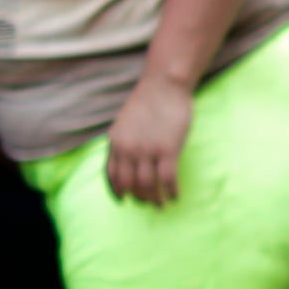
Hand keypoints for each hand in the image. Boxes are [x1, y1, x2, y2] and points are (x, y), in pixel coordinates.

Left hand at [104, 74, 198, 208]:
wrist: (165, 84)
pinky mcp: (168, 149)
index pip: (112, 175)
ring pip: (148, 186)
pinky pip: (168, 179)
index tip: (125, 200)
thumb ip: (123, 142)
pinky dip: (171, 191)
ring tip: (162, 203)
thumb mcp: (125, 122)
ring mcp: (148, 150)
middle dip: (139, 198)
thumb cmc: (148, 101)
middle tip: (149, 203)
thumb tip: (127, 162)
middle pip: (130, 185)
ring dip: (155, 200)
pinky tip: (175, 195)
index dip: (118, 191)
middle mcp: (129, 149)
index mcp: (116, 142)